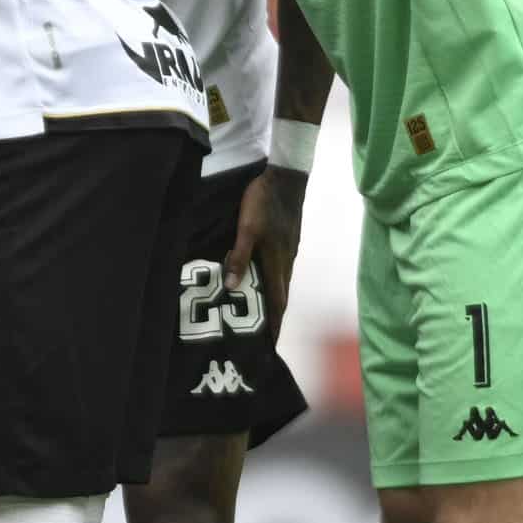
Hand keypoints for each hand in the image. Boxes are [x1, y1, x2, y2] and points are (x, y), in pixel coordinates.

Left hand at [225, 161, 305, 324]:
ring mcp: (288, 251)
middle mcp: (286, 261)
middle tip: (264, 340)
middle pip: (280, 297)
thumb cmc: (264, 202)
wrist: (285, 177)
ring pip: (280, 284)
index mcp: (277, 262)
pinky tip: (263, 284)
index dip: (274, 324)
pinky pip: (279, 271)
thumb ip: (240, 256)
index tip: (271, 346)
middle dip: (274, 320)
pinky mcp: (286, 242)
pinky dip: (272, 285)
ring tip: (262, 319)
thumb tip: (234, 286)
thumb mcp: (247, 228)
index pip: (277, 302)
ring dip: (274, 303)